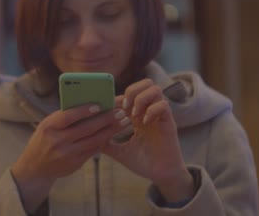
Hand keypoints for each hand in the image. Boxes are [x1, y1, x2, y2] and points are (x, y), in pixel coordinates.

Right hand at [12, 104, 128, 211]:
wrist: (35, 167)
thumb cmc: (45, 138)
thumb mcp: (49, 125)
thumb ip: (66, 116)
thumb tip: (91, 103)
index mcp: (49, 127)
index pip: (68, 116)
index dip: (84, 110)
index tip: (100, 104)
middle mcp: (57, 141)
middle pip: (86, 129)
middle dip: (106, 119)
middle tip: (120, 112)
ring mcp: (67, 154)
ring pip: (94, 140)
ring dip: (110, 131)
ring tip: (122, 122)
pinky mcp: (75, 164)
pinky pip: (93, 150)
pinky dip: (104, 140)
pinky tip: (113, 133)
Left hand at [102, 79, 194, 201]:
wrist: (161, 175)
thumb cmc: (143, 163)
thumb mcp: (120, 152)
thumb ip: (107, 143)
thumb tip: (89, 139)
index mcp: (138, 115)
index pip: (130, 93)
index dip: (119, 96)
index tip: (109, 107)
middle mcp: (150, 111)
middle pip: (146, 83)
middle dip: (132, 90)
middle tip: (124, 106)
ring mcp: (160, 116)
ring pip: (155, 89)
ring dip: (141, 98)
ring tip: (133, 114)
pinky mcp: (169, 122)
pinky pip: (164, 105)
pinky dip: (152, 110)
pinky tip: (144, 123)